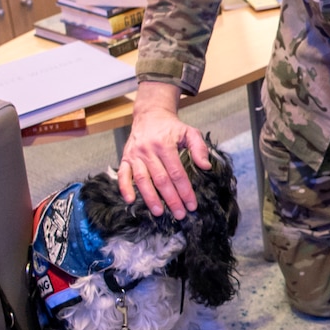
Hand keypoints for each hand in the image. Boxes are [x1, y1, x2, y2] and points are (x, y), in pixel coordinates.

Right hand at [119, 82, 210, 217]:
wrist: (150, 115)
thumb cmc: (171, 127)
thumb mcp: (189, 132)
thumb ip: (199, 148)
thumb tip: (206, 166)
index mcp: (165, 144)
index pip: (177, 173)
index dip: (185, 190)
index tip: (192, 205)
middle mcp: (148, 150)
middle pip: (161, 180)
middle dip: (171, 199)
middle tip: (179, 214)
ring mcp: (135, 155)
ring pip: (143, 180)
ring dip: (150, 198)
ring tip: (160, 212)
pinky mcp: (125, 158)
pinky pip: (123, 175)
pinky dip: (125, 188)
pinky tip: (131, 201)